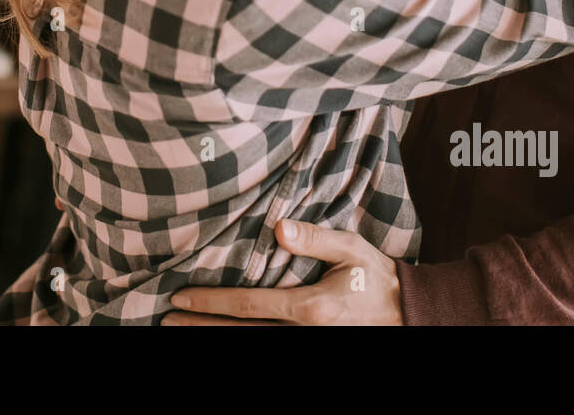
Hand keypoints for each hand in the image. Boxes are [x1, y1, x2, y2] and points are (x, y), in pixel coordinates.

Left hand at [161, 219, 403, 325]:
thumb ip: (315, 239)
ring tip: (183, 329)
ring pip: (252, 344)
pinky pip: (269, 345)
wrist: (407, 314)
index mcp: (309, 308)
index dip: (211, 301)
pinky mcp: (310, 344)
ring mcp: (306, 344)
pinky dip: (244, 340)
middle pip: (240, 333)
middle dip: (201, 326)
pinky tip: (223, 334)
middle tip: (167, 319)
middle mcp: (302, 334)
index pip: (248, 304)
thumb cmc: (377, 277)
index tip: (181, 296)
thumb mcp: (352, 249)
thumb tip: (279, 228)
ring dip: (216, 336)